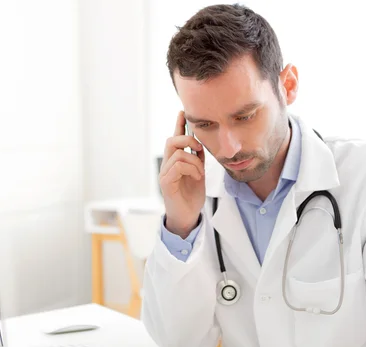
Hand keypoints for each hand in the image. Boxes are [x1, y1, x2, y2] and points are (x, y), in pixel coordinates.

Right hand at [159, 111, 205, 237]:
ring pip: (177, 153)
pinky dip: (191, 169)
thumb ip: (197, 159)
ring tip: (200, 173)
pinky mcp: (166, 183)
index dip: (179, 125)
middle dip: (187, 139)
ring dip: (194, 161)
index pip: (175, 139)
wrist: (188, 216)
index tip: (183, 111)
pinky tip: (196, 178)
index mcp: (175, 161)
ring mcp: (165, 174)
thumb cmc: (191, 196)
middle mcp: (167, 165)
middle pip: (171, 141)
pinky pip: (177, 166)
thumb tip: (199, 144)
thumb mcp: (198, 173)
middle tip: (199, 148)